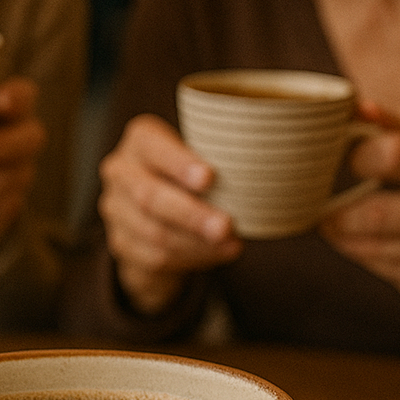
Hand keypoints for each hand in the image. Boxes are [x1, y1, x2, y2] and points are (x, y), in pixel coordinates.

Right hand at [98, 114, 242, 314]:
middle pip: (150, 195)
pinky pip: (155, 258)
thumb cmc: (194, 176)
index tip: (209, 177)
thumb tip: (284, 177)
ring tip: (231, 244)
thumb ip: (229, 160)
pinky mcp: (121, 243)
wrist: (159, 212)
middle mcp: (120, 171)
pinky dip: (190, 259)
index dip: (178, 162)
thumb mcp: (205, 157)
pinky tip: (217, 255)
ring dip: (195, 243)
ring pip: (153, 232)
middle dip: (191, 214)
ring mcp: (115, 209)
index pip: (151, 145)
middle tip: (226, 225)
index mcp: (140, 141)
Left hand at [319, 103, 399, 356]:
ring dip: (339, 233)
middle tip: (319, 202)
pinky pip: (374, 264)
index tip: (345, 161)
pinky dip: (356, 250)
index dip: (357, 156)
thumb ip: (396, 127)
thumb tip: (353, 105)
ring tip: (330, 221)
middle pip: (375, 212)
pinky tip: (356, 240)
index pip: (392, 155)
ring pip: (367, 243)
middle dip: (336, 210)